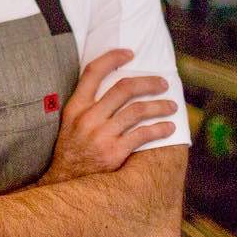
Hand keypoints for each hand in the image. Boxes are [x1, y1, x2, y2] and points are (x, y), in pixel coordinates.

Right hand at [38, 49, 177, 185]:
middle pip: (123, 88)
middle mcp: (88, 117)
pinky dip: (159, 129)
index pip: (93, 72)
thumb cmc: (72, 150)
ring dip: (159, 106)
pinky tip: (169, 128)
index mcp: (75, 106)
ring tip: (171, 106)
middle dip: (148, 82)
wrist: (65, 184)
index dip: (112, 57)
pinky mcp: (114, 152)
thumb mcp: (70, 123)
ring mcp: (101, 135)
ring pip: (137, 110)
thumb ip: (88, 105)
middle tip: (163, 83)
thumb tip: (116, 87)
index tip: (130, 53)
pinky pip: (142, 135)